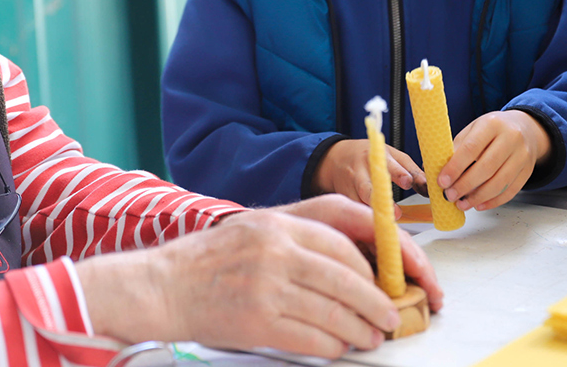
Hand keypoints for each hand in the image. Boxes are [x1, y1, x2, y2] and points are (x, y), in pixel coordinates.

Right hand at [77, 195, 441, 357]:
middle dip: (379, 299)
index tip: (402, 275)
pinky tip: (341, 347)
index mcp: (282, 220)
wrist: (164, 285)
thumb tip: (363, 261)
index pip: (349, 234)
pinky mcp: (258, 321)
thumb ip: (306, 235)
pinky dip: (334, 346)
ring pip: (337, 312)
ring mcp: (268, 285)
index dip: (384, 256)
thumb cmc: (216, 257)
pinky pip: (313, 339)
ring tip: (373, 335)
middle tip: (393, 314)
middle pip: (349, 276)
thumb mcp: (261, 226)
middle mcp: (278, 248)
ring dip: (362, 328)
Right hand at [312, 139, 426, 217]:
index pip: (389, 166)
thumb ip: (411, 170)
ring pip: (359, 204)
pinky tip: (374, 230)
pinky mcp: (344, 200)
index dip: (399, 174)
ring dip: (373, 216)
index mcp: (377, 157)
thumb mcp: (392, 156)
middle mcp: (361, 172)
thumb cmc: (369, 157)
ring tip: (386, 226)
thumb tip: (428, 187)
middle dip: (382, 200)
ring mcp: (350, 187)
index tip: (409, 182)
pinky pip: (354, 213)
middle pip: (369, 187)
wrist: (337, 158)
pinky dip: (364, 221)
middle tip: (397, 213)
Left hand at [436, 110, 550, 210]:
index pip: (471, 148)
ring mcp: (522, 155)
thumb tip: (442, 171)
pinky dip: (493, 201)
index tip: (442, 182)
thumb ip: (459, 147)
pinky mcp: (528, 171)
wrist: (525, 128)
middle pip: (487, 167)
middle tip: (450, 196)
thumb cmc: (493, 130)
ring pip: (500, 182)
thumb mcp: (474, 129)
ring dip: (478, 197)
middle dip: (465, 185)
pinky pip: (511, 190)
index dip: (455, 167)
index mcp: (492, 124)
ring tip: (462, 204)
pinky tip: (479, 205)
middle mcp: (511, 138)